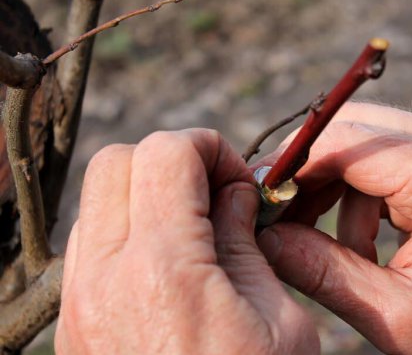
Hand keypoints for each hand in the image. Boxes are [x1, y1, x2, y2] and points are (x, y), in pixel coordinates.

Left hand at [55, 129, 318, 353]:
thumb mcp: (278, 321)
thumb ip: (247, 243)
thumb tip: (234, 194)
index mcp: (164, 271)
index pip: (166, 153)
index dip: (211, 149)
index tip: (240, 182)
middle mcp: (105, 278)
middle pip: (119, 161)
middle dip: (174, 161)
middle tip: (216, 195)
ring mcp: (79, 301)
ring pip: (98, 198)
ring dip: (148, 193)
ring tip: (195, 229)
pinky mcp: (73, 321)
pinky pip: (91, 242)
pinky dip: (129, 228)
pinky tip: (170, 259)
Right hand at [256, 103, 411, 353]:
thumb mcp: (391, 313)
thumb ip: (321, 270)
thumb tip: (263, 235)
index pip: (351, 145)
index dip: (295, 166)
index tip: (258, 194)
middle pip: (354, 132)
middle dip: (310, 176)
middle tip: (280, 219)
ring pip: (362, 143)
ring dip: (334, 192)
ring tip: (334, 250)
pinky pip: (381, 156)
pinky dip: (357, 194)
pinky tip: (360, 241)